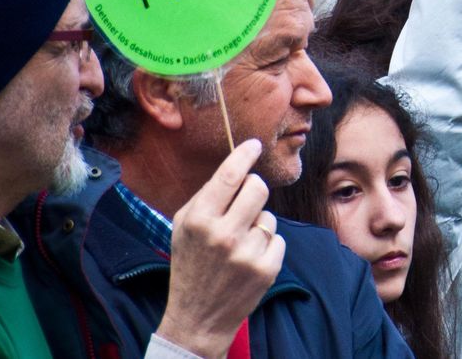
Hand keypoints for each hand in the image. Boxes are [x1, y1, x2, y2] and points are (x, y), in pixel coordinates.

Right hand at [155, 140, 284, 358]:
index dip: (246, 154)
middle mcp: (223, 234)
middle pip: (258, 188)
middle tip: (245, 200)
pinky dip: (267, 245)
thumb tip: (237, 166)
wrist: (198, 316)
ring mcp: (247, 253)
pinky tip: (249, 259)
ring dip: (258, 224)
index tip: (256, 145)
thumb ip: (208, 196)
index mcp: (199, 220)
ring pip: (269, 216)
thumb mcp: (183, 226)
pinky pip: (278, 239)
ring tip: (239, 244)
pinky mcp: (267, 268)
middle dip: (254, 189)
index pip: (230, 175)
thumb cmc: (190, 263)